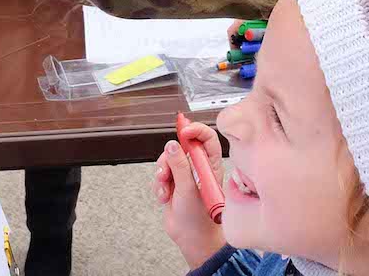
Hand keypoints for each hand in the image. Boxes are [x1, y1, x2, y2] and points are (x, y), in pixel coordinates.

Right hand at [154, 124, 225, 266]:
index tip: (183, 132)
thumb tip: (172, 145)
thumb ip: (180, 165)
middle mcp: (198, 168)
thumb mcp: (188, 188)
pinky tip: (164, 198)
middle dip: (169, 158)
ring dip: (162, 174)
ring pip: (167, 161)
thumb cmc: (199, 217)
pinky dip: (159, 186)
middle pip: (181, 148)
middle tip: (166, 170)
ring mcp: (185, 176)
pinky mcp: (173, 185)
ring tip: (165, 189)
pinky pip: (160, 176)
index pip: (206, 138)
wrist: (191, 238)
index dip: (195, 130)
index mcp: (210, 165)